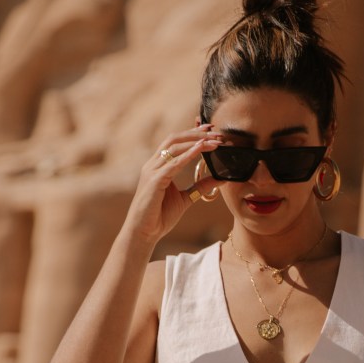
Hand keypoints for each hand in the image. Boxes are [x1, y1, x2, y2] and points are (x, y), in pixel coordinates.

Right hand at [125, 124, 220, 245]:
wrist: (144, 233)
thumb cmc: (160, 216)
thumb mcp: (186, 198)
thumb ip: (200, 187)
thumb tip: (219, 179)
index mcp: (159, 166)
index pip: (175, 142)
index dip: (193, 133)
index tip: (211, 129)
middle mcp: (153, 164)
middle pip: (174, 139)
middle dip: (196, 133)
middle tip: (216, 131)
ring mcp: (152, 171)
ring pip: (174, 147)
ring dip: (196, 141)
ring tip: (214, 141)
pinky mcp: (154, 181)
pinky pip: (173, 164)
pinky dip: (188, 155)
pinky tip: (201, 149)